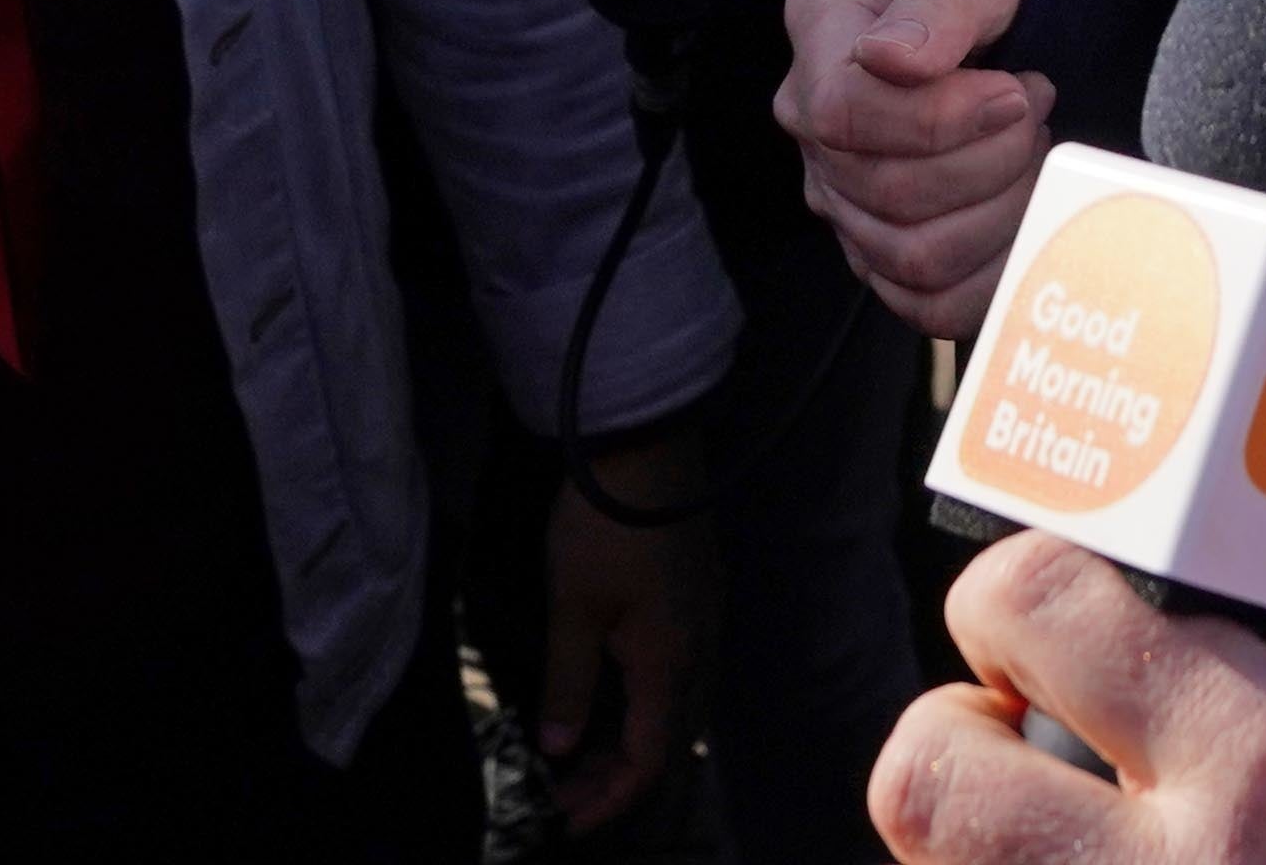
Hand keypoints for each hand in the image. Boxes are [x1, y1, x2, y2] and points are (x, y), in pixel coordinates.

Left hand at [536, 427, 719, 834]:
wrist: (646, 444)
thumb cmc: (603, 526)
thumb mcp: (572, 608)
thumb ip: (569, 684)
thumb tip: (561, 749)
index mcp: (670, 660)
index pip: (648, 760)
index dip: (608, 799)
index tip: (563, 820)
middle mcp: (699, 647)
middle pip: (668, 739)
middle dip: (617, 777)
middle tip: (562, 793)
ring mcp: (704, 617)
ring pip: (676, 705)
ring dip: (631, 739)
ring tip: (580, 754)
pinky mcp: (698, 593)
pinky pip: (680, 671)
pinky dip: (644, 703)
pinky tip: (611, 695)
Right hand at [775, 0, 1049, 338]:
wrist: (1032, 22)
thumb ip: (945, 1)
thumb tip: (890, 59)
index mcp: (823, 22)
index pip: (842, 109)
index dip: (937, 119)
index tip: (1019, 91)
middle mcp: (810, 114)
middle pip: (883, 188)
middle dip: (989, 159)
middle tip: (1039, 109)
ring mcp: (838, 191)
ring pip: (909, 254)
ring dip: (1001, 210)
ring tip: (1035, 151)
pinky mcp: (876, 249)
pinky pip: (925, 304)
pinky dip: (995, 274)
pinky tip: (1031, 216)